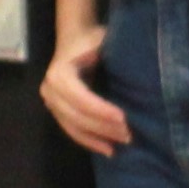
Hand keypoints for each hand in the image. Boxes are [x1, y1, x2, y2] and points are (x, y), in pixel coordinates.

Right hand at [40, 20, 125, 156]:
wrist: (75, 38)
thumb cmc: (92, 39)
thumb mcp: (102, 42)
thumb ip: (112, 57)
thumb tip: (138, 72)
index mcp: (60, 73)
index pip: (81, 98)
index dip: (101, 110)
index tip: (124, 118)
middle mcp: (50, 89)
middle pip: (77, 116)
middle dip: (103, 128)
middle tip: (129, 134)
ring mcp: (51, 102)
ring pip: (74, 127)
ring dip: (98, 138)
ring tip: (122, 142)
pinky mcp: (57, 111)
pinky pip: (72, 131)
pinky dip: (90, 141)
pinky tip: (108, 149)